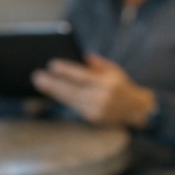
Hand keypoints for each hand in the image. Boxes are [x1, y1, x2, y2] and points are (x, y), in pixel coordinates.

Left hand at [31, 52, 155, 128]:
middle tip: (38, 76)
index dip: (67, 71)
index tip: (52, 65)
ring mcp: (98, 109)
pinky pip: (74, 107)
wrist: (136, 108)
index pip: (84, 76)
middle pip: (74, 90)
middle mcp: (103, 97)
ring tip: (40, 83)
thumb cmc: (121, 86)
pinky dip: (62, 99)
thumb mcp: (115, 70)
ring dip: (54, 92)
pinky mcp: (93, 118)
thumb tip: (83, 57)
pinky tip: (52, 93)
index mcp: (109, 83)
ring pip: (71, 100)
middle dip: (54, 83)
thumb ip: (99, 63)